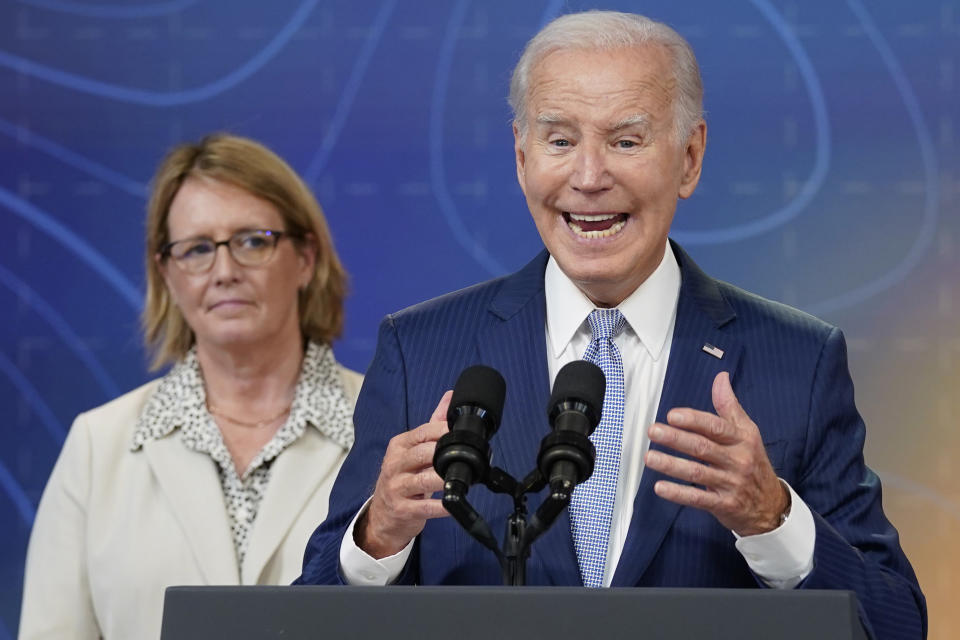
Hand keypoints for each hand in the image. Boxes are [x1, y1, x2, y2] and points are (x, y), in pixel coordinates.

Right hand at [355, 391, 452, 557]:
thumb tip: (451, 396)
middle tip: (466, 455)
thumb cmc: (402, 477)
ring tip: (463, 478)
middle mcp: (394, 464)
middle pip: (422, 454)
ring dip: (444, 478)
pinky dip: (441, 506)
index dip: (443, 431)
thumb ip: (433, 424)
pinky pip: (424, 507)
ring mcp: (396, 487)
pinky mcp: (402, 509)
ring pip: (423, 479)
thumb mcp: (413, 450)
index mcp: (399, 446)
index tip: (463, 433)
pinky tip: (452, 504)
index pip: (422, 433)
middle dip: (445, 453)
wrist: (383, 514)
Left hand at [644, 372, 788, 535]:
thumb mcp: (747, 432)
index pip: (716, 427)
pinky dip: (678, 493)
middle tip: (653, 431)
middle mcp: (738, 460)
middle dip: (675, 438)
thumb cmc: (753, 462)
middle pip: (702, 447)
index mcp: (743, 439)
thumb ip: (729, 406)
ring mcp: (731, 483)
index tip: (672, 415)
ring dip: (671, 464)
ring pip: (697, 472)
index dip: (694, 420)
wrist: (770, 505)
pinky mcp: (724, 504)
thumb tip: (720, 378)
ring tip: (650, 456)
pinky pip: (698, 498)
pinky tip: (660, 487)